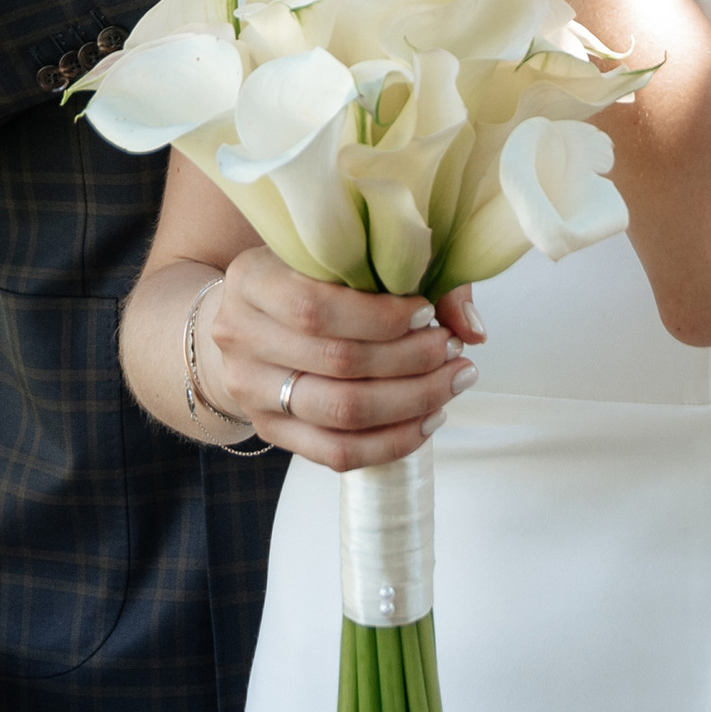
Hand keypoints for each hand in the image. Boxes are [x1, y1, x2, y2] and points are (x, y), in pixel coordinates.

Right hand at [201, 246, 481, 470]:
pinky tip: (428, 419)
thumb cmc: (310, 279)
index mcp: (252, 279)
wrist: (250, 321)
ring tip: (453, 381)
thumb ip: (413, 275)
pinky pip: (337, 454)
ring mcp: (250, 390)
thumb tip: (471, 327)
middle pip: (337, 362)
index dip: (381, 317)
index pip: (315, 307)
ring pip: (341, 412)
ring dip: (412, 401)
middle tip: (455, 349)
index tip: (428, 312)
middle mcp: (239, 336)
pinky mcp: (270, 432)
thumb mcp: (347, 257)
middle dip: (412, 360)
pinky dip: (393, 442)